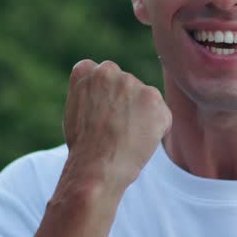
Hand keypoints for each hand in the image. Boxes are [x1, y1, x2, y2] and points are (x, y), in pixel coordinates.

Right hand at [62, 59, 171, 189]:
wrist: (96, 166)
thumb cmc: (84, 146)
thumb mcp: (74, 109)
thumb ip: (90, 92)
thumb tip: (105, 91)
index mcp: (87, 70)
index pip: (102, 74)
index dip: (105, 96)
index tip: (102, 113)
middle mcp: (109, 70)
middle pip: (127, 85)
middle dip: (126, 103)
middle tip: (115, 129)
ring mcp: (132, 83)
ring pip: (145, 99)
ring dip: (141, 116)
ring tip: (125, 137)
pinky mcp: (153, 98)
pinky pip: (162, 115)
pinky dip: (157, 129)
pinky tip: (140, 141)